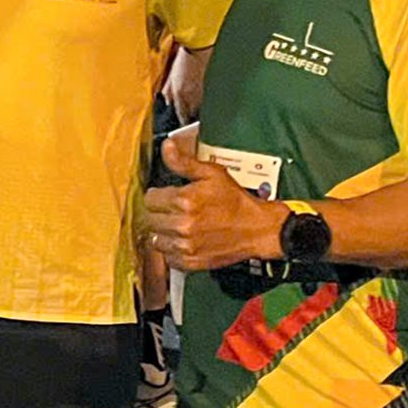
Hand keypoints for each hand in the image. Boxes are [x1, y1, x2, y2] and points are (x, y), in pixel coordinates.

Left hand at [143, 134, 287, 270]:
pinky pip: (167, 255)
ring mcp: (185, 246)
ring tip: (180, 225)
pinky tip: (185, 240)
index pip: (149, 198)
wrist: (258, 229)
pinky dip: (172, 249)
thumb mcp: (212, 174)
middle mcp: (181, 225)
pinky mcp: (190, 261)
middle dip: (160, 212)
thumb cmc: (236, 201)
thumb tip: (166, 146)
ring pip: (155, 237)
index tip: (169, 196)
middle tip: (177, 211)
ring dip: (164, 232)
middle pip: (150, 218)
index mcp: (183, 201)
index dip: (159, 195)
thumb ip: (184, 162)